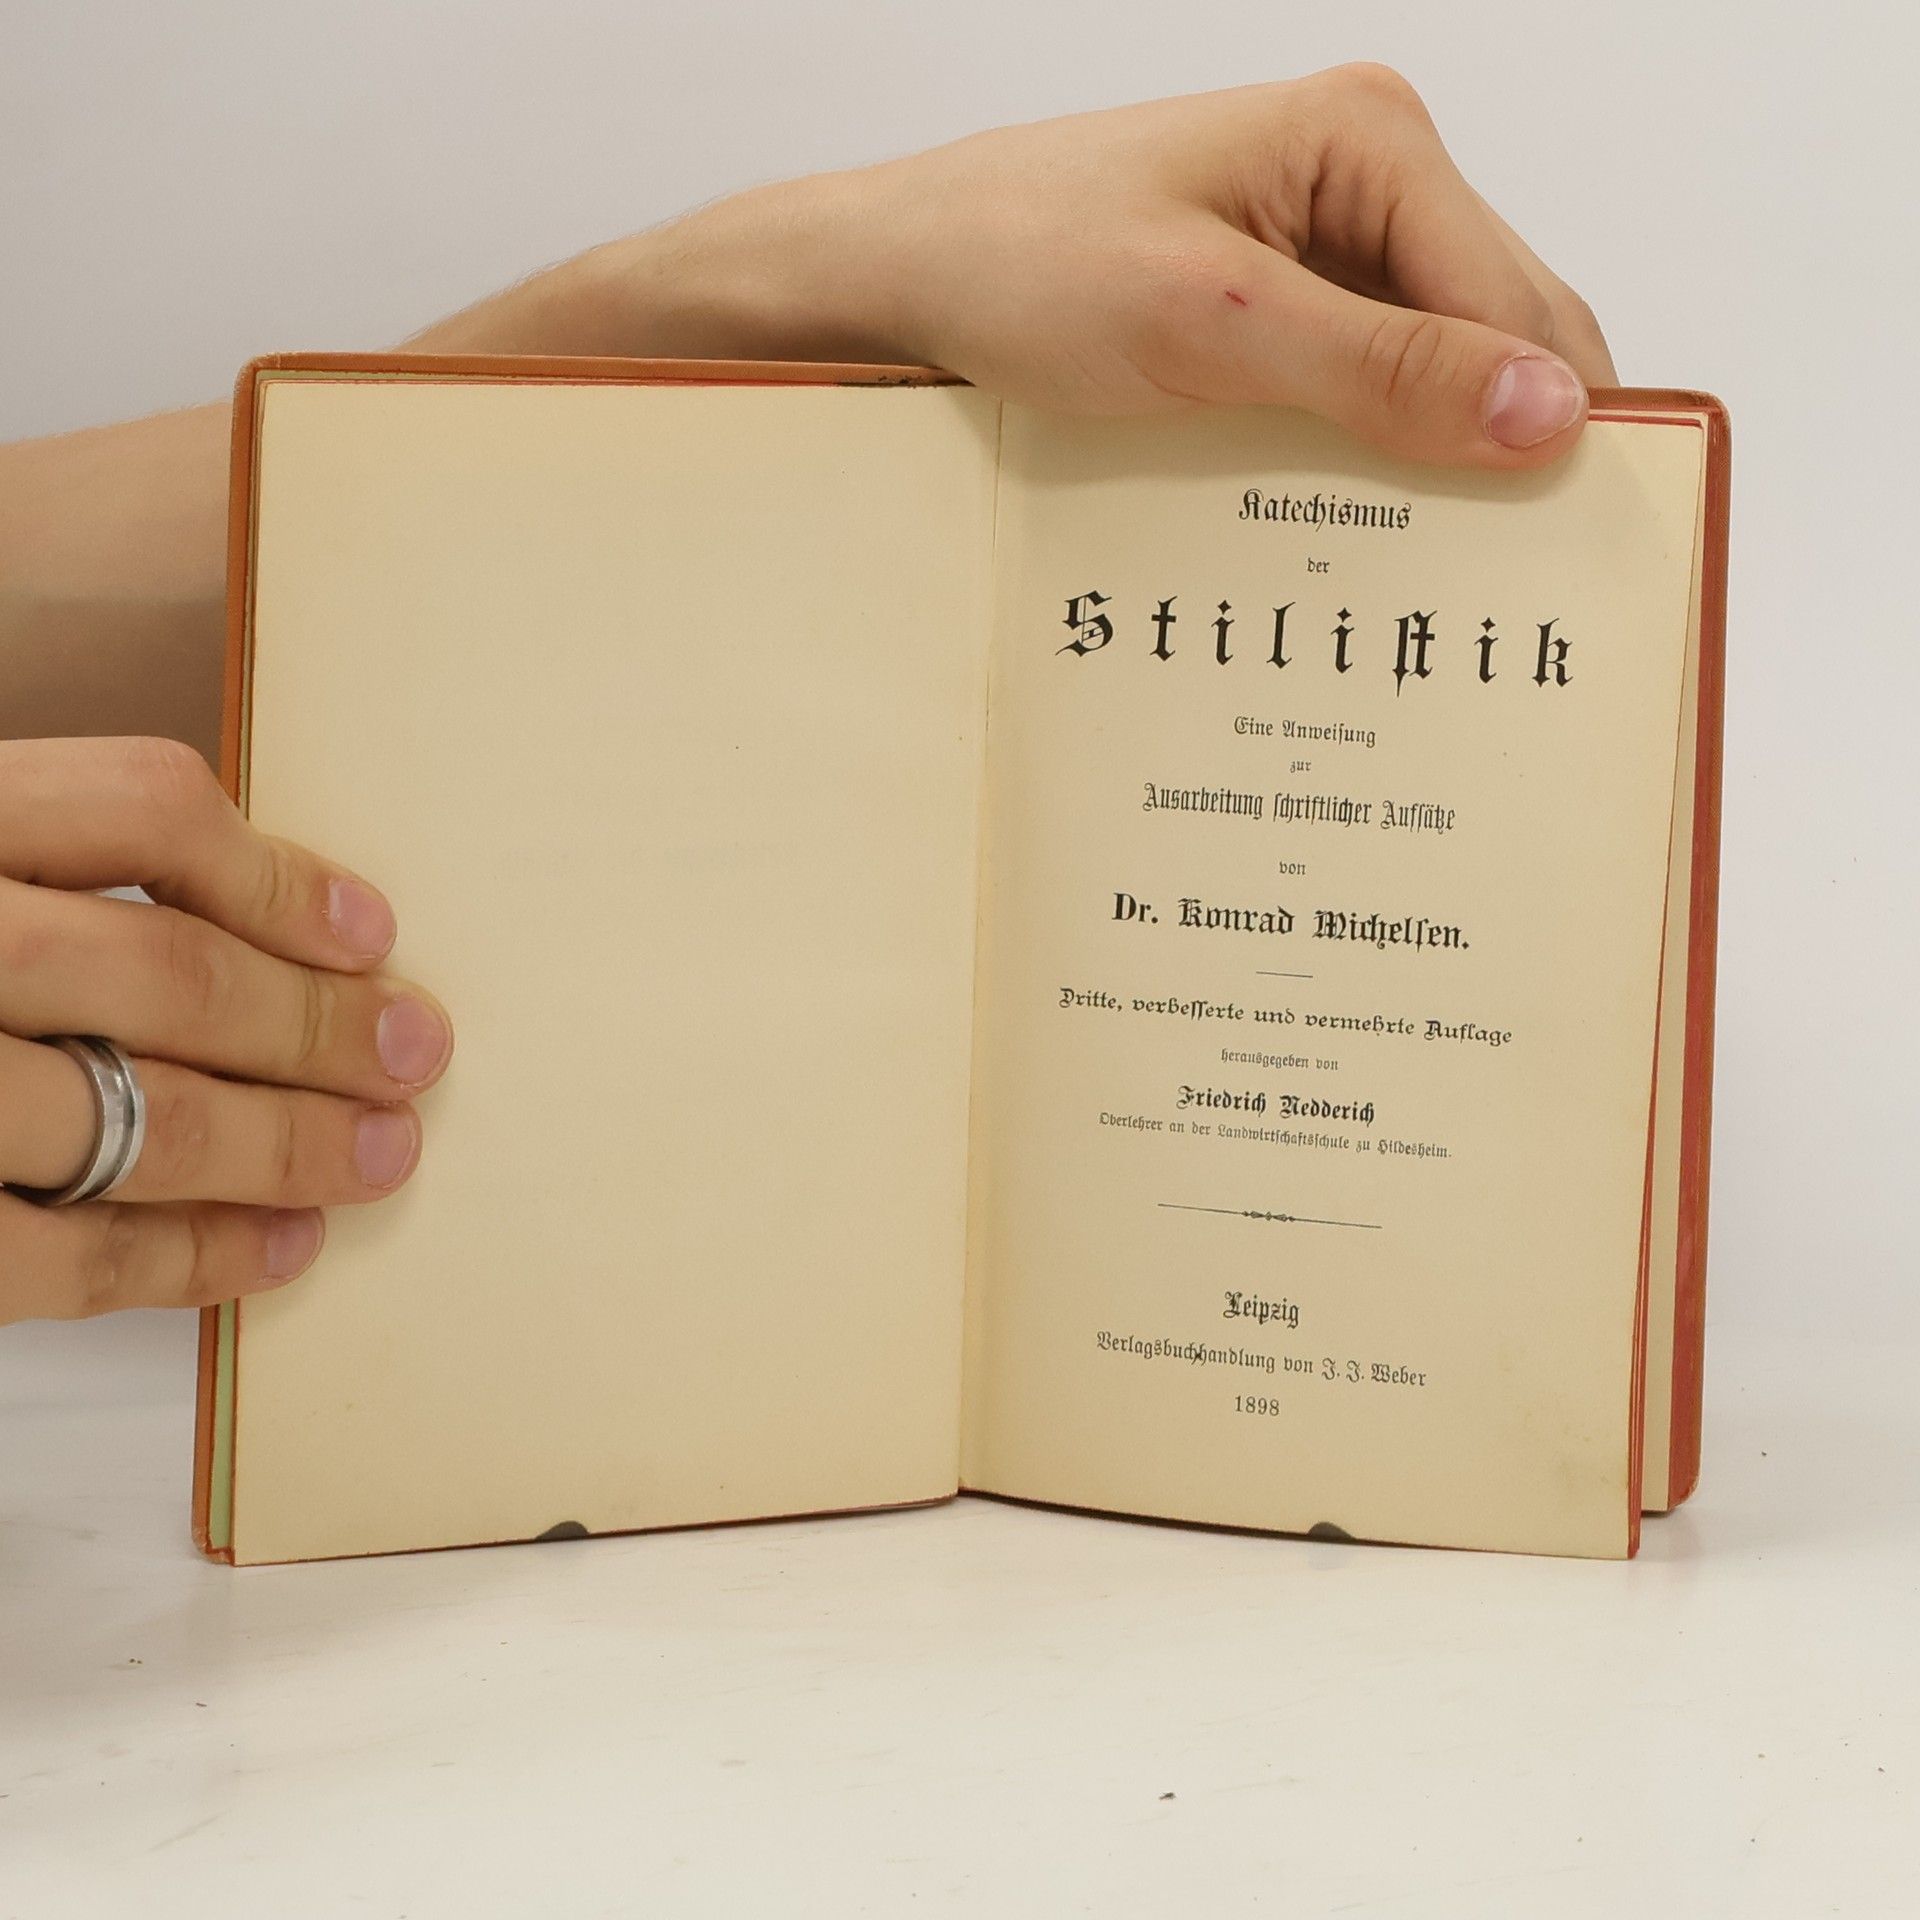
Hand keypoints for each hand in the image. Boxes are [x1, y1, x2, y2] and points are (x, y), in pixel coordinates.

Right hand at [0, 738, 452, 1322]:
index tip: (371, 931)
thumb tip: (256, 924)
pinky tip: (276, 1255)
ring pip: (141, 1118)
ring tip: (377, 1157)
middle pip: (169, 974)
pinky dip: (187, 1261)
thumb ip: (31, 864)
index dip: (280, 872)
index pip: (142, 807)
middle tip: (417, 1055)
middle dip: (318, 1026)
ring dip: (285, 1146)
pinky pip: (60, 1259)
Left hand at [558, 67, 1613, 469]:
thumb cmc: (1018, 266)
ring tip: (1431, 573)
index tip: (1560, 548)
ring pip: (1432, 370)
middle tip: (1502, 582)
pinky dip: (1365, 458)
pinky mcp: (1269, 307)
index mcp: (1369, 140)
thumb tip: (1548, 413)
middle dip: (1500, 444)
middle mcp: (1361, 180)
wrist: (895, 281)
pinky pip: (1359, 388)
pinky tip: (1349, 530)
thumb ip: (1380, 368)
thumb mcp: (1209, 326)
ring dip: (1433, 463)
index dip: (1549, 421)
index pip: (1517, 298)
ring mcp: (1315, 245)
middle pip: (1493, 332)